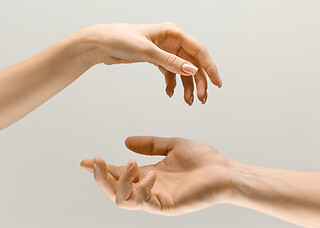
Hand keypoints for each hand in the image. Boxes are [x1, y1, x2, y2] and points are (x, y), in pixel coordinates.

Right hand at [80, 136, 233, 215]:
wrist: (224, 170)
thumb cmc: (202, 160)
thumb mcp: (172, 145)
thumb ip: (150, 144)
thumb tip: (125, 141)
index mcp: (148, 175)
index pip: (117, 174)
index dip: (100, 169)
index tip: (85, 160)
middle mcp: (148, 189)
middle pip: (113, 191)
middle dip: (100, 178)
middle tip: (95, 160)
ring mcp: (156, 199)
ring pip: (122, 200)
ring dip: (118, 182)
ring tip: (130, 163)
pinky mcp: (167, 206)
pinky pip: (144, 202)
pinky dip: (142, 187)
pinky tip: (151, 173)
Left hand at [83, 23, 221, 104]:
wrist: (102, 43)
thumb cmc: (121, 39)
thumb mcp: (147, 51)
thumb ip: (170, 62)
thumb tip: (192, 71)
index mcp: (173, 33)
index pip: (198, 51)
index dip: (210, 67)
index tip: (217, 83)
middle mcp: (172, 41)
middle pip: (193, 63)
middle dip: (198, 82)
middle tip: (201, 99)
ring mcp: (165, 51)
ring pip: (183, 70)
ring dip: (186, 86)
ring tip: (188, 101)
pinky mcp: (157, 59)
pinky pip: (170, 73)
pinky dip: (171, 84)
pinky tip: (169, 93)